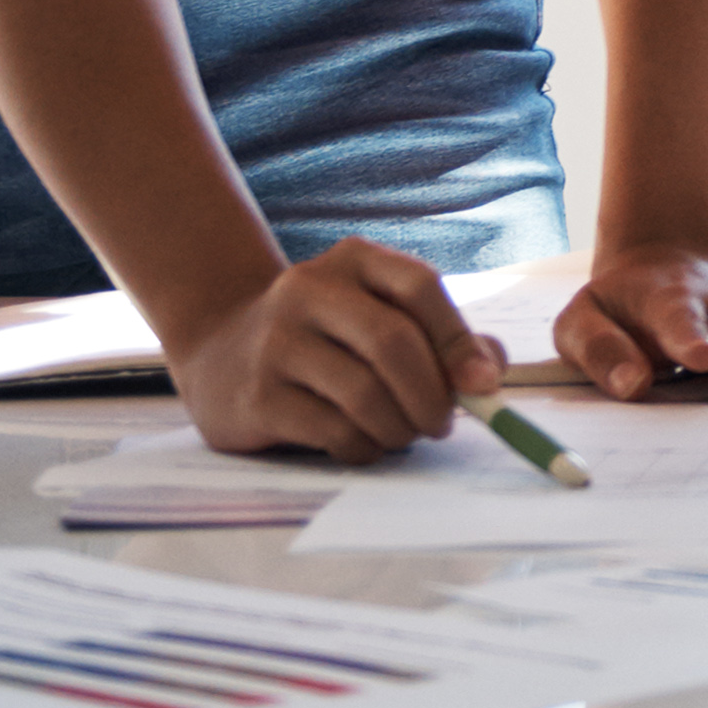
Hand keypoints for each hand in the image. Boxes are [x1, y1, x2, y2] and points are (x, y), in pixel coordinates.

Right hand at [175, 238, 500, 459]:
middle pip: (392, 342)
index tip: (483, 385)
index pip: (419, 286)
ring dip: (400, 427)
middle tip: (443, 424)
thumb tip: (487, 376)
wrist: (221, 350)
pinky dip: (364, 446)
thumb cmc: (329, 338)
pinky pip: (332, 430)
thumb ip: (441, 339)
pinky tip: (364, 444)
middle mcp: (308, 290)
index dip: (458, 339)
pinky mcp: (256, 396)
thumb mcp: (379, 317)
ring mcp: (276, 342)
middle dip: (432, 395)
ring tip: (403, 435)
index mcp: (353, 261)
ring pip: (363, 393)